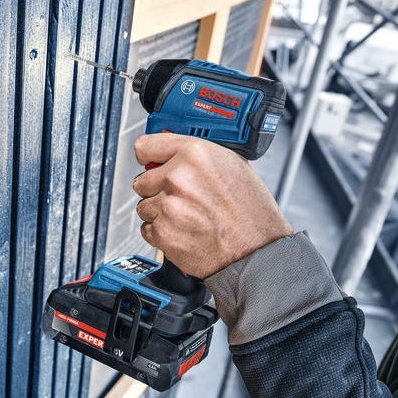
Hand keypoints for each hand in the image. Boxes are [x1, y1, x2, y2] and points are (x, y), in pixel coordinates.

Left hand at [133, 133, 293, 278]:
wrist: (256, 250)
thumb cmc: (251, 211)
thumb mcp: (232, 165)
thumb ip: (195, 156)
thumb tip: (169, 154)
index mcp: (194, 154)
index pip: (145, 147)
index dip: (148, 156)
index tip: (149, 162)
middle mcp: (178, 178)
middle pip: (141, 180)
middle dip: (156, 189)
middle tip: (180, 198)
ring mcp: (168, 207)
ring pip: (143, 207)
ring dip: (159, 212)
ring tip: (187, 217)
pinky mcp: (163, 233)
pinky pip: (147, 229)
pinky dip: (161, 232)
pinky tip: (184, 231)